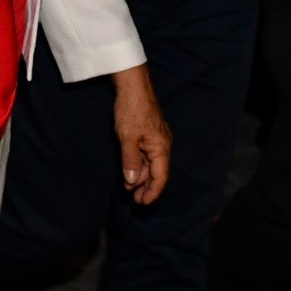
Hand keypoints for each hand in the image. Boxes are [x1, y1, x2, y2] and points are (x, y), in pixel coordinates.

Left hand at [109, 68, 169, 204]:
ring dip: (140, 176)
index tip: (143, 204)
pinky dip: (138, 164)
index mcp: (161, 148)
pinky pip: (146, 154)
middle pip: (156, 172)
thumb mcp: (127, 137)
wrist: (133, 86)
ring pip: (150, 164)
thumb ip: (130, 160)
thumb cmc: (131, 110)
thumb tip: (131, 182)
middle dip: (146, 187)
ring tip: (129, 189)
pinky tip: (130, 170)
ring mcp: (156, 139)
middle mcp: (163, 145)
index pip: (160, 177)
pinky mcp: (149, 133)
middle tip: (134, 200)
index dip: (153, 192)